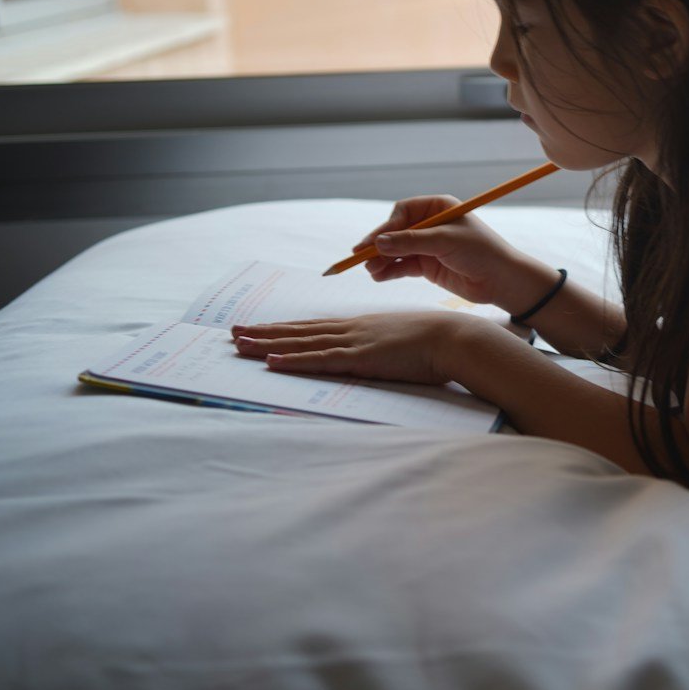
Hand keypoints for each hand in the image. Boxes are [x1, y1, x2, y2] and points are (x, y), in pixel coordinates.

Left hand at [231, 312, 484, 384]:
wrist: (455, 338)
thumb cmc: (437, 341)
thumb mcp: (404, 339)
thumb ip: (386, 345)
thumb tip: (380, 353)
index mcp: (361, 326)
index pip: (315, 327)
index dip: (286, 328)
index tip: (262, 329)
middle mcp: (351, 330)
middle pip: (300, 331)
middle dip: (265, 332)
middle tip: (233, 332)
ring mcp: (354, 342)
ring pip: (301, 342)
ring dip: (267, 344)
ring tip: (238, 344)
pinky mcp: (360, 358)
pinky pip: (320, 361)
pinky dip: (293, 361)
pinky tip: (270, 362)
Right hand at [356, 195, 557, 312]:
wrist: (503, 280)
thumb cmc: (481, 252)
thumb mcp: (445, 242)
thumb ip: (411, 242)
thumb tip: (379, 243)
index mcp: (438, 207)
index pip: (403, 212)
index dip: (386, 227)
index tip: (375, 242)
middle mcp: (431, 225)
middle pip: (395, 231)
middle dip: (379, 244)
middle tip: (360, 256)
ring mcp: (428, 246)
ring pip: (396, 250)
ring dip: (382, 259)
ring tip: (370, 270)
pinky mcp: (428, 266)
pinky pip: (402, 266)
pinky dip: (390, 271)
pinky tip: (378, 276)